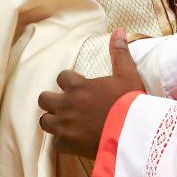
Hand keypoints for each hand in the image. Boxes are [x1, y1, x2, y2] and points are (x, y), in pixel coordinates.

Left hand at [38, 29, 143, 158]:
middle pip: (44, 99)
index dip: (69, 81)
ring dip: (53, 120)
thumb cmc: (130, 102)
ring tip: (66, 122)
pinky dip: (63, 142)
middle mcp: (66, 104)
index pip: (61, 77)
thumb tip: (119, 30)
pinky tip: (73, 140)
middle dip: (53, 100)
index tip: (78, 86)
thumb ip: (120, 53)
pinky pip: (56, 143)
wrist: (132, 133)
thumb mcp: (128, 74)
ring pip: (44, 121)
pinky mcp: (68, 145)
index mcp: (78, 86)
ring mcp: (64, 125)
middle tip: (67, 104)